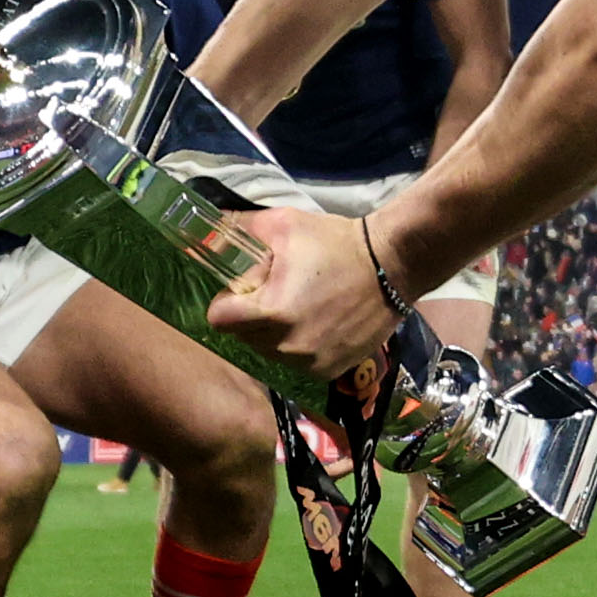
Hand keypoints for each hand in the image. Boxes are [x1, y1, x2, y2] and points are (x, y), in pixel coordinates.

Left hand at [208, 207, 394, 383]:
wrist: (393, 265)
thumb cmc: (337, 243)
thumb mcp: (284, 224)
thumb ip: (238, 229)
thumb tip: (202, 231)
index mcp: (272, 312)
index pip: (219, 319)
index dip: (227, 301)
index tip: (245, 289)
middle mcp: (288, 347)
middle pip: (243, 337)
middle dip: (252, 315)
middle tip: (278, 290)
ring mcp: (310, 363)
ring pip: (269, 351)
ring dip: (275, 333)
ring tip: (302, 305)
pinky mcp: (330, 371)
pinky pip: (296, 363)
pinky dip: (300, 346)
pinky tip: (320, 321)